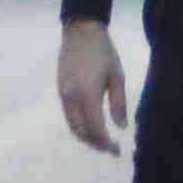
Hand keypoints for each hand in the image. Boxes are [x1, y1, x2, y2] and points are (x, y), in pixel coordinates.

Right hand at [57, 18, 128, 156]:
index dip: (106, 143)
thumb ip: (118, 104)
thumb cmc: (103, 52)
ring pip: (72, 126)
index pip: (95, 129)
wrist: (80, 32)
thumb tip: (121, 127)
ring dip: (87, 137)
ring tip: (102, 141)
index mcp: (87, 95)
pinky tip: (92, 126)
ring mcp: (63, 96)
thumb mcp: (117, 76)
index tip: (117, 150)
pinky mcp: (61, 91)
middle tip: (111, 149)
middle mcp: (72, 99)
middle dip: (96, 144)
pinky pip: (69, 117)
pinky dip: (79, 127)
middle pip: (81, 132)